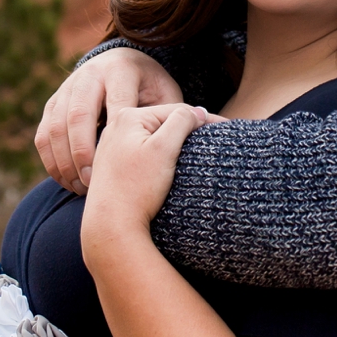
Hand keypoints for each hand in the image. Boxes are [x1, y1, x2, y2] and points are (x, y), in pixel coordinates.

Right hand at [35, 48, 183, 192]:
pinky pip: (44, 135)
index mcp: (120, 70)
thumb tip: (200, 121)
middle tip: (91, 183)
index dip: (115, 136)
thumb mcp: (166, 94)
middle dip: (83, 152)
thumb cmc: (150, 88)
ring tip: (80, 188)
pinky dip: (52, 161)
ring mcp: (66, 89)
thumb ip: (178, 109)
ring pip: (55, 126)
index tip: (118, 167)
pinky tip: (67, 182)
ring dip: (64, 161)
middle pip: (78, 114)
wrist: (119, 63)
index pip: (115, 103)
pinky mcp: (52, 104)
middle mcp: (89, 75)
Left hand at [78, 104, 210, 253]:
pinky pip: (142, 154)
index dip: (203, 118)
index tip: (226, 128)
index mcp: (128, 116)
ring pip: (153, 139)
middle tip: (214, 140)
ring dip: (174, 144)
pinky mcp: (112, 166)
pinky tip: (170, 168)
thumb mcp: (164, 149)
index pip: (175, 110)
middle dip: (188, 130)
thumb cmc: (136, 188)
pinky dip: (159, 157)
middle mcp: (115, 127)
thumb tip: (197, 112)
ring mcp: (111, 147)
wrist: (110, 226)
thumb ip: (181, 122)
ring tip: (195, 153)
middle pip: (163, 123)